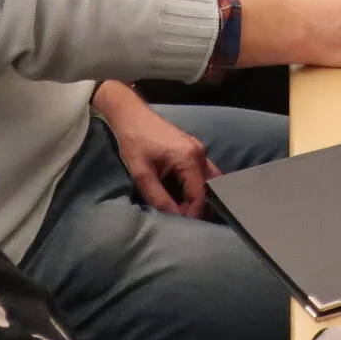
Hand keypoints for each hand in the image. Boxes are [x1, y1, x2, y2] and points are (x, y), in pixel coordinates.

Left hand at [94, 84, 215, 216]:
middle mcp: (199, 152)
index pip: (200, 193)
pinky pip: (203, 171)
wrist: (131, 115)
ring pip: (209, 178)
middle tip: (185, 219)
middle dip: (199, 205)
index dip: (193, 212)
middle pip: (209, 186)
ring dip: (199, 195)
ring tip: (186, 209)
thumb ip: (158, 197)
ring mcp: (198, 148)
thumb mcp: (141, 174)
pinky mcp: (193, 147)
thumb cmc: (134, 142)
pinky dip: (197, 184)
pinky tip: (185, 194)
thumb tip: (175, 217)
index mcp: (188, 158)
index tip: (181, 224)